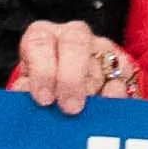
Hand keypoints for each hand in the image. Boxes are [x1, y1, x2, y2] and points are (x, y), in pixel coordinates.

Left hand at [7, 19, 134, 116]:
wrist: (74, 97)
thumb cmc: (46, 92)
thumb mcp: (31, 91)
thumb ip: (26, 91)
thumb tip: (24, 94)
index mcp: (42, 37)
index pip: (38, 42)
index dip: (42, 71)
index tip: (44, 100)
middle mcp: (72, 35)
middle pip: (74, 43)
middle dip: (71, 78)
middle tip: (70, 108)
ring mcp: (100, 46)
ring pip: (100, 60)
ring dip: (93, 90)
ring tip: (86, 113)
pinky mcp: (123, 62)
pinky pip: (123, 74)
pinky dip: (115, 92)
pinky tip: (107, 105)